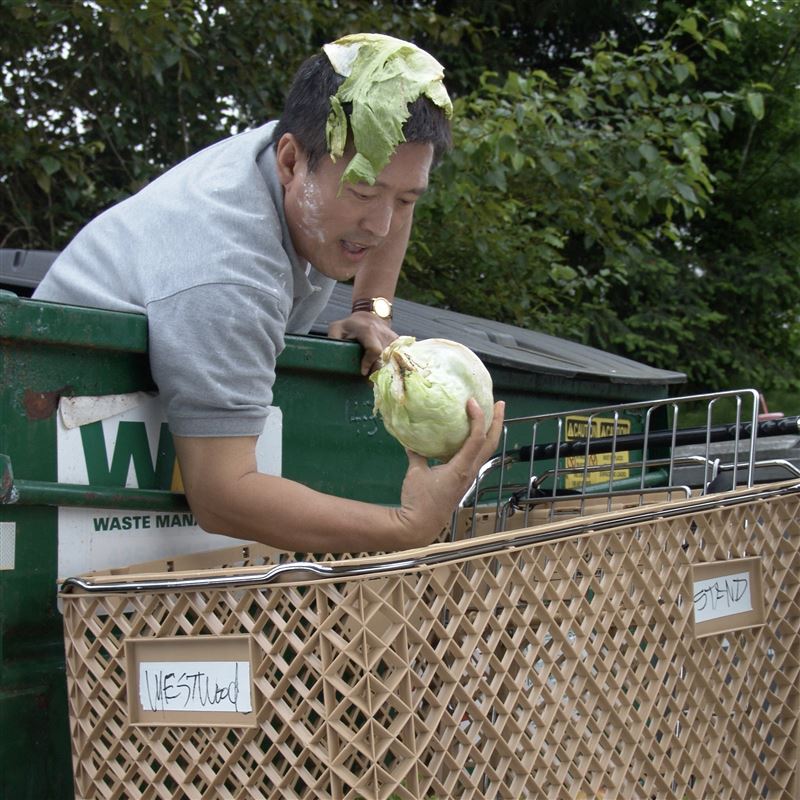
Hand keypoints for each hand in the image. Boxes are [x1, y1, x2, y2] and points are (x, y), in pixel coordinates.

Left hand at [328, 312, 397, 374]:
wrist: (369, 315)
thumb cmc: (350, 325)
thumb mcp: (337, 328)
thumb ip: (333, 340)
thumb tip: (330, 355)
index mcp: (368, 330)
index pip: (374, 350)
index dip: (369, 362)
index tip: (363, 372)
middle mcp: (382, 334)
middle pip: (385, 358)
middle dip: (378, 371)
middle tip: (370, 380)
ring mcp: (392, 338)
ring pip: (393, 359)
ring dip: (385, 370)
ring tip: (378, 378)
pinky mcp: (398, 342)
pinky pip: (398, 357)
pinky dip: (393, 366)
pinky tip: (386, 372)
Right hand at [394, 398, 505, 547]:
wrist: (420, 525)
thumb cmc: (418, 500)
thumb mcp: (415, 472)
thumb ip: (417, 453)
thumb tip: (413, 438)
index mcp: (460, 467)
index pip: (477, 439)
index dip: (478, 418)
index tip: (472, 401)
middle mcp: (470, 471)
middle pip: (491, 444)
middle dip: (497, 422)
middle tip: (499, 403)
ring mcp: (468, 477)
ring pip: (486, 451)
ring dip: (490, 432)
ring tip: (489, 415)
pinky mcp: (462, 481)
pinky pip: (475, 457)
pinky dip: (476, 443)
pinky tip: (467, 437)